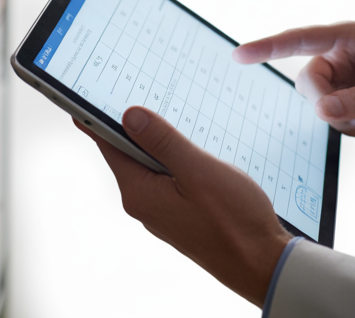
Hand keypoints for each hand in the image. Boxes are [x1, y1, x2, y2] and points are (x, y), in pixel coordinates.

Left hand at [77, 108, 292, 306]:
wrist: (262, 265)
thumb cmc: (234, 222)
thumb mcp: (197, 171)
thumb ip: (163, 142)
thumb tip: (129, 115)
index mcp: (139, 192)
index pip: (108, 145)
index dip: (99, 116)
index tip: (92, 90)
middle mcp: (143, 203)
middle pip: (128, 152)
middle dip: (136, 124)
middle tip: (144, 89)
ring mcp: (162, 211)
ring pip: (151, 164)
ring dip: (161, 142)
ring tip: (174, 114)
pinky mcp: (180, 214)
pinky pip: (168, 178)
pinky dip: (175, 160)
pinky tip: (193, 149)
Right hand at [233, 21, 354, 137]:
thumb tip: (322, 111)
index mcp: (346, 37)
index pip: (300, 39)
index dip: (268, 47)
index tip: (240, 55)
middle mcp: (333, 55)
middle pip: (309, 86)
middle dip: (335, 108)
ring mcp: (332, 78)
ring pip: (319, 108)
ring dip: (351, 122)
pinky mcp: (335, 98)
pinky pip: (332, 120)